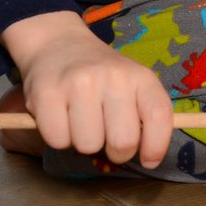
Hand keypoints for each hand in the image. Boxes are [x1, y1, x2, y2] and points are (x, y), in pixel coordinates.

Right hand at [0, 11, 173, 167]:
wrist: (58, 44)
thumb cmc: (101, 75)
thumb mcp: (133, 84)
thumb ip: (146, 114)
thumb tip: (150, 156)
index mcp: (140, 77)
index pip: (158, 117)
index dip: (156, 147)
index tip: (148, 160)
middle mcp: (113, 77)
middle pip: (123, 142)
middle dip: (115, 152)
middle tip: (106, 138)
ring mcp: (79, 83)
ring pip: (88, 146)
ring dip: (83, 143)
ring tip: (80, 121)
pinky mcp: (47, 94)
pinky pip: (57, 140)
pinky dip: (58, 138)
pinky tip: (60, 118)